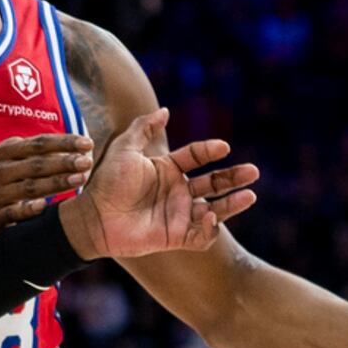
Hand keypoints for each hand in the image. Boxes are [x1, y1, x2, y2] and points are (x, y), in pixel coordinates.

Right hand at [0, 134, 93, 245]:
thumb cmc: (1, 184)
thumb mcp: (13, 162)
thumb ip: (38, 154)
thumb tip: (78, 147)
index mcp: (5, 152)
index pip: (38, 144)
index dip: (63, 142)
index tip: (87, 143)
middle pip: (35, 164)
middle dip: (63, 162)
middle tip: (87, 161)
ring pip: (27, 187)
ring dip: (55, 183)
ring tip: (79, 180)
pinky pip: (11, 212)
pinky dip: (27, 209)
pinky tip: (44, 207)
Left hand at [58, 108, 258, 259]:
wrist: (94, 217)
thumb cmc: (107, 183)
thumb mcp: (124, 149)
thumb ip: (143, 128)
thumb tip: (165, 111)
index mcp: (167, 169)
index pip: (196, 157)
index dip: (210, 150)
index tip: (223, 147)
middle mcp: (177, 191)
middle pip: (213, 182)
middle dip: (234, 177)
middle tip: (253, 172)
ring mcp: (178, 214)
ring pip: (215, 209)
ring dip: (233, 204)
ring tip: (250, 195)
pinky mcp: (176, 236)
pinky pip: (202, 236)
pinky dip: (211, 229)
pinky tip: (212, 216)